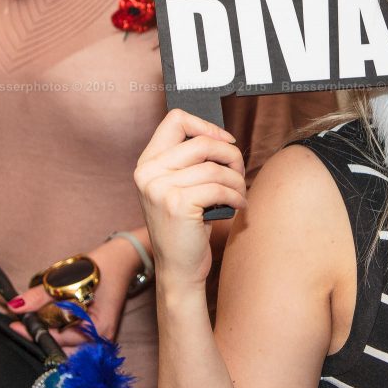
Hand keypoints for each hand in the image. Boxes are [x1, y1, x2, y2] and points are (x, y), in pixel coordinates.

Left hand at [6, 237, 138, 349]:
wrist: (122, 258)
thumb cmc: (100, 267)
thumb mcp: (67, 278)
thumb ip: (40, 296)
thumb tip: (14, 307)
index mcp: (98, 328)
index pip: (59, 339)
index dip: (35, 332)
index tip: (15, 324)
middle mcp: (101, 339)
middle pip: (63, 348)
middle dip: (41, 336)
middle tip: (21, 323)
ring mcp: (99, 336)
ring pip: (66, 345)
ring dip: (49, 333)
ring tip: (31, 319)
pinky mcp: (95, 331)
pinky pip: (72, 338)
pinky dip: (57, 330)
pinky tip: (46, 319)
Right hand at [133, 109, 245, 291]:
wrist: (178, 268)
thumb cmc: (185, 226)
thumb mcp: (178, 188)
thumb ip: (189, 161)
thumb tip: (221, 137)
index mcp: (147, 163)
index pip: (175, 120)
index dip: (206, 126)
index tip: (224, 142)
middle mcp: (148, 172)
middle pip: (203, 142)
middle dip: (231, 156)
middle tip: (239, 173)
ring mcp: (159, 188)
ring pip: (216, 168)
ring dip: (237, 181)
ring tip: (239, 194)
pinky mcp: (177, 203)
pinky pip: (220, 187)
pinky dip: (237, 196)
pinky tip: (238, 206)